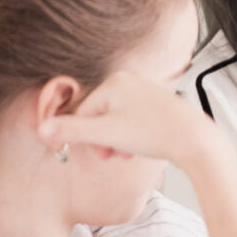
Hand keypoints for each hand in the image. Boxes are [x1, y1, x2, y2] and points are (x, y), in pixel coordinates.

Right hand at [50, 70, 220, 170]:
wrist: (194, 140)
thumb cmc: (153, 134)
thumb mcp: (107, 134)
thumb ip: (73, 131)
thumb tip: (42, 128)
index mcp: (114, 82)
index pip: (84, 111)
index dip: (87, 137)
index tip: (97, 154)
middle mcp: (130, 80)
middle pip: (101, 114)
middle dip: (104, 139)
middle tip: (112, 156)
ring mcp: (146, 89)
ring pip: (118, 119)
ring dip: (117, 140)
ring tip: (128, 154)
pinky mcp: (159, 102)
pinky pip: (135, 119)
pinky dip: (133, 135)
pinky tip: (141, 147)